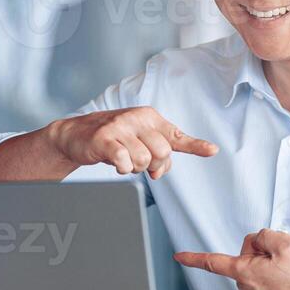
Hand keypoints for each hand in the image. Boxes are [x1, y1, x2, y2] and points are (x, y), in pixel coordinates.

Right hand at [45, 106, 217, 178]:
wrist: (76, 135)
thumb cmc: (113, 138)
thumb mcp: (139, 139)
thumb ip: (158, 152)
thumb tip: (162, 171)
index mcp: (150, 117)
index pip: (176, 135)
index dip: (195, 145)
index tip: (213, 150)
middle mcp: (137, 118)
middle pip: (162, 153)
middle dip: (152, 166)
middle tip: (139, 162)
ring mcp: (120, 127)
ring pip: (144, 161)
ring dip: (134, 168)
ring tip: (123, 158)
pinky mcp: (104, 139)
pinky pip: (124, 162)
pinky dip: (122, 168)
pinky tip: (115, 162)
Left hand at [175, 230, 289, 289]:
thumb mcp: (284, 242)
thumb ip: (263, 236)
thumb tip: (259, 242)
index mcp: (244, 273)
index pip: (214, 262)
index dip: (194, 257)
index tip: (178, 256)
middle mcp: (247, 285)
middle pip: (249, 249)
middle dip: (265, 246)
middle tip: (287, 257)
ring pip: (262, 258)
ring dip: (277, 256)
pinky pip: (272, 268)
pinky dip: (283, 265)